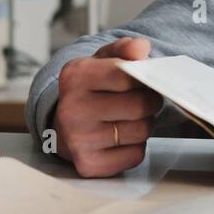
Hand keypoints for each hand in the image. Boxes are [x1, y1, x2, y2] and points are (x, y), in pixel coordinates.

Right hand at [54, 37, 163, 176]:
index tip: (144, 79)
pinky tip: (121, 137)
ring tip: (130, 118)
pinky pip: (135, 154)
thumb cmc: (91, 90)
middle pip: (139, 106)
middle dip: (150, 102)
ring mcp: (78, 140)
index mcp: (75, 77)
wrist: (63, 124)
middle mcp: (72, 109)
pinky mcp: (89, 165)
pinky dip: (136, 146)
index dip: (144, 78)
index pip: (126, 75)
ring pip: (141, 131)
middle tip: (143, 100)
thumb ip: (124, 49)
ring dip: (144, 123)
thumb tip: (141, 48)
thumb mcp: (103, 61)